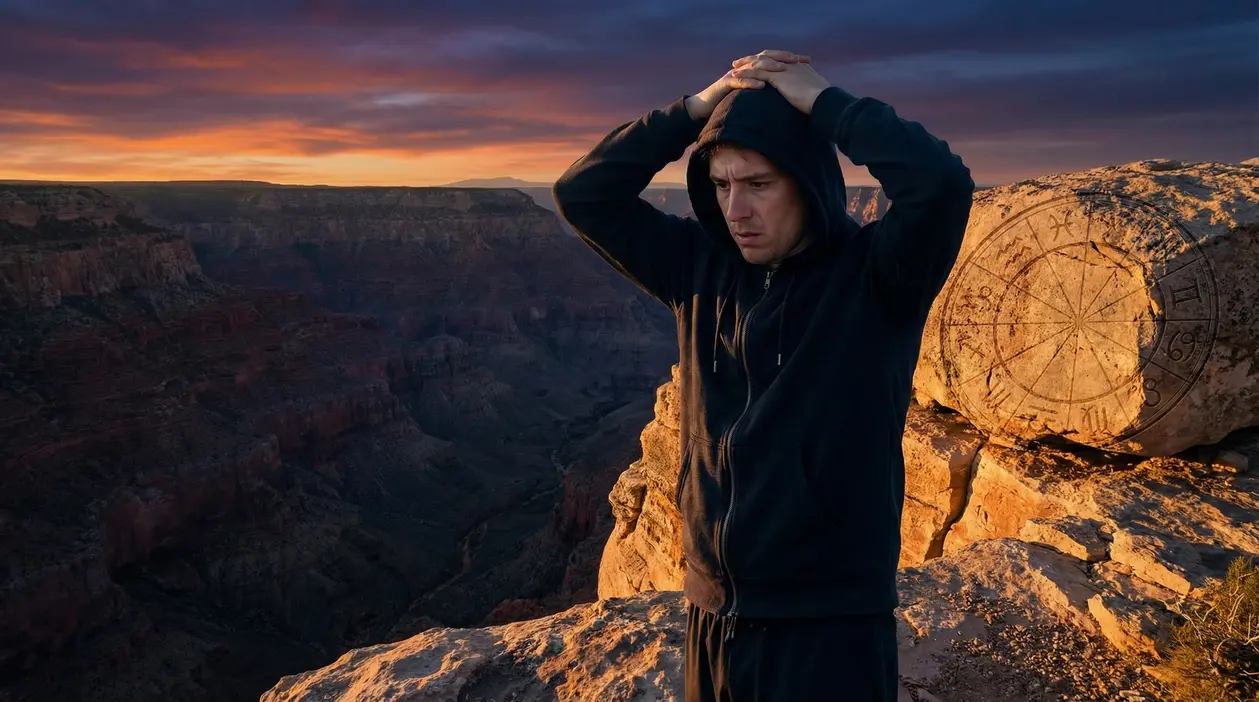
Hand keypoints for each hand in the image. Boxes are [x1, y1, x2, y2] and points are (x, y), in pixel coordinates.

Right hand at [685, 49, 810, 120]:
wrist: (703, 108)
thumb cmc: (729, 104)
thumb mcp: (752, 97)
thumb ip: (766, 93)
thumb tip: (787, 96)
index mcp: (753, 70)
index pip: (774, 60)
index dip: (791, 59)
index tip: (808, 61)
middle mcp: (745, 68)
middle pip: (766, 59)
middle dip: (784, 59)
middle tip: (799, 60)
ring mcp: (735, 74)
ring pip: (755, 68)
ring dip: (769, 69)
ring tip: (784, 70)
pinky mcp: (725, 83)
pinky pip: (739, 82)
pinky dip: (751, 83)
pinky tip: (762, 86)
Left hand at [731, 50, 830, 114]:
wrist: (824, 101)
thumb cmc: (822, 102)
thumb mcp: (813, 94)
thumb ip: (806, 93)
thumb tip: (805, 100)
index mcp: (798, 66)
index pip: (778, 60)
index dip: (767, 61)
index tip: (758, 63)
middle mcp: (790, 64)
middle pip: (767, 56)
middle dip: (752, 59)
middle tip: (740, 62)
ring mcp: (783, 69)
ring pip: (759, 63)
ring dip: (745, 65)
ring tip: (733, 69)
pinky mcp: (778, 77)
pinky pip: (757, 73)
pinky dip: (745, 75)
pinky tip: (736, 78)